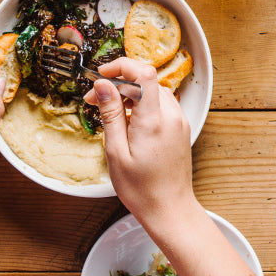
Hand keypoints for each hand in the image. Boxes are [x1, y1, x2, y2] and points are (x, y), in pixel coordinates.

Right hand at [84, 57, 199, 234]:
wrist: (170, 209)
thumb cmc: (141, 189)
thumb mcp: (116, 152)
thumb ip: (111, 114)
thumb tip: (102, 85)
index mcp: (154, 121)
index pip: (144, 74)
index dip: (122, 66)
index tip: (101, 74)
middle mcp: (171, 116)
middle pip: (147, 81)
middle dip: (119, 84)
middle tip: (94, 101)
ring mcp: (179, 122)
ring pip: (154, 92)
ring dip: (131, 95)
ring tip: (110, 114)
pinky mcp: (181, 128)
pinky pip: (161, 105)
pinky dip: (143, 105)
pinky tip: (128, 122)